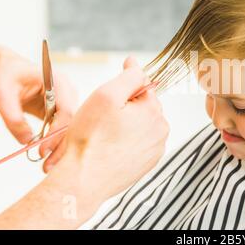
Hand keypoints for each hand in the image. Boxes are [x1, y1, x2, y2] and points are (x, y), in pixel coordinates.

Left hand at [0, 45, 76, 171]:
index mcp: (57, 81)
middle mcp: (67, 90)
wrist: (6, 67)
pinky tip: (49, 155)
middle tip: (48, 165)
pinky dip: (55, 141)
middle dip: (61, 144)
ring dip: (59, 145)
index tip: (43, 151)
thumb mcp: (2, 94)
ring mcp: (66, 100)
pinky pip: (62, 127)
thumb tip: (27, 141)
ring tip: (48, 164)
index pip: (66, 111)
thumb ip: (13, 117)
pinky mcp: (60, 109)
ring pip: (69, 127)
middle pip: (72, 122)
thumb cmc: (5, 74)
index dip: (57, 133)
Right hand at [53, 57, 168, 202]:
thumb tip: (136, 64)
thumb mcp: (106, 95)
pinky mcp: (148, 162)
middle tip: (102, 119)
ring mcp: (156, 148)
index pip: (143, 85)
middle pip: (143, 105)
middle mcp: (161, 130)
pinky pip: (139, 142)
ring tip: (105, 135)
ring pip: (141, 124)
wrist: (84, 180)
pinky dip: (127, 140)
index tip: (109, 95)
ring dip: (126, 124)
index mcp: (154, 111)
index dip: (124, 87)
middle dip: (125, 107)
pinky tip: (111, 147)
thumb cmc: (91, 139)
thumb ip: (128, 76)